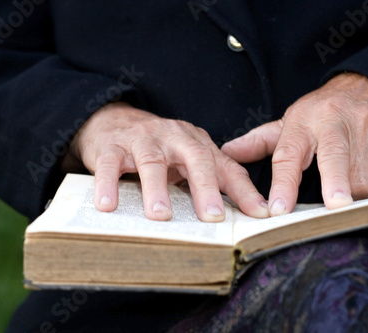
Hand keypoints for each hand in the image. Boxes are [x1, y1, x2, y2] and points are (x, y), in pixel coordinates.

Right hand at [61, 102, 267, 221]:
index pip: (225, 167)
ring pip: (152, 161)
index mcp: (197, 143)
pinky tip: (108, 205)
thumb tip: (246, 213)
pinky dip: (108, 184)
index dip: (243, 191)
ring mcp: (142, 140)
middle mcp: (174, 138)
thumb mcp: (188, 160)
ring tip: (161, 216)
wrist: (113, 120)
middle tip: (213, 217)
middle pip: (195, 158)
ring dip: (157, 189)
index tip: (260, 214)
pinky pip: (109, 165)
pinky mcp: (111, 147)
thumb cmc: (159, 148)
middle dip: (205, 188)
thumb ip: (213, 180)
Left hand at [221, 72, 367, 214]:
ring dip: (357, 195)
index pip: (288, 155)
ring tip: (349, 193)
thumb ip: (259, 141)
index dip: (284, 184)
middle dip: (337, 184)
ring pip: (365, 176)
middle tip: (336, 207)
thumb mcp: (289, 121)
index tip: (279, 210)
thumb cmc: (322, 111)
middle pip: (336, 160)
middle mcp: (335, 123)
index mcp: (303, 123)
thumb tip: (227, 153)